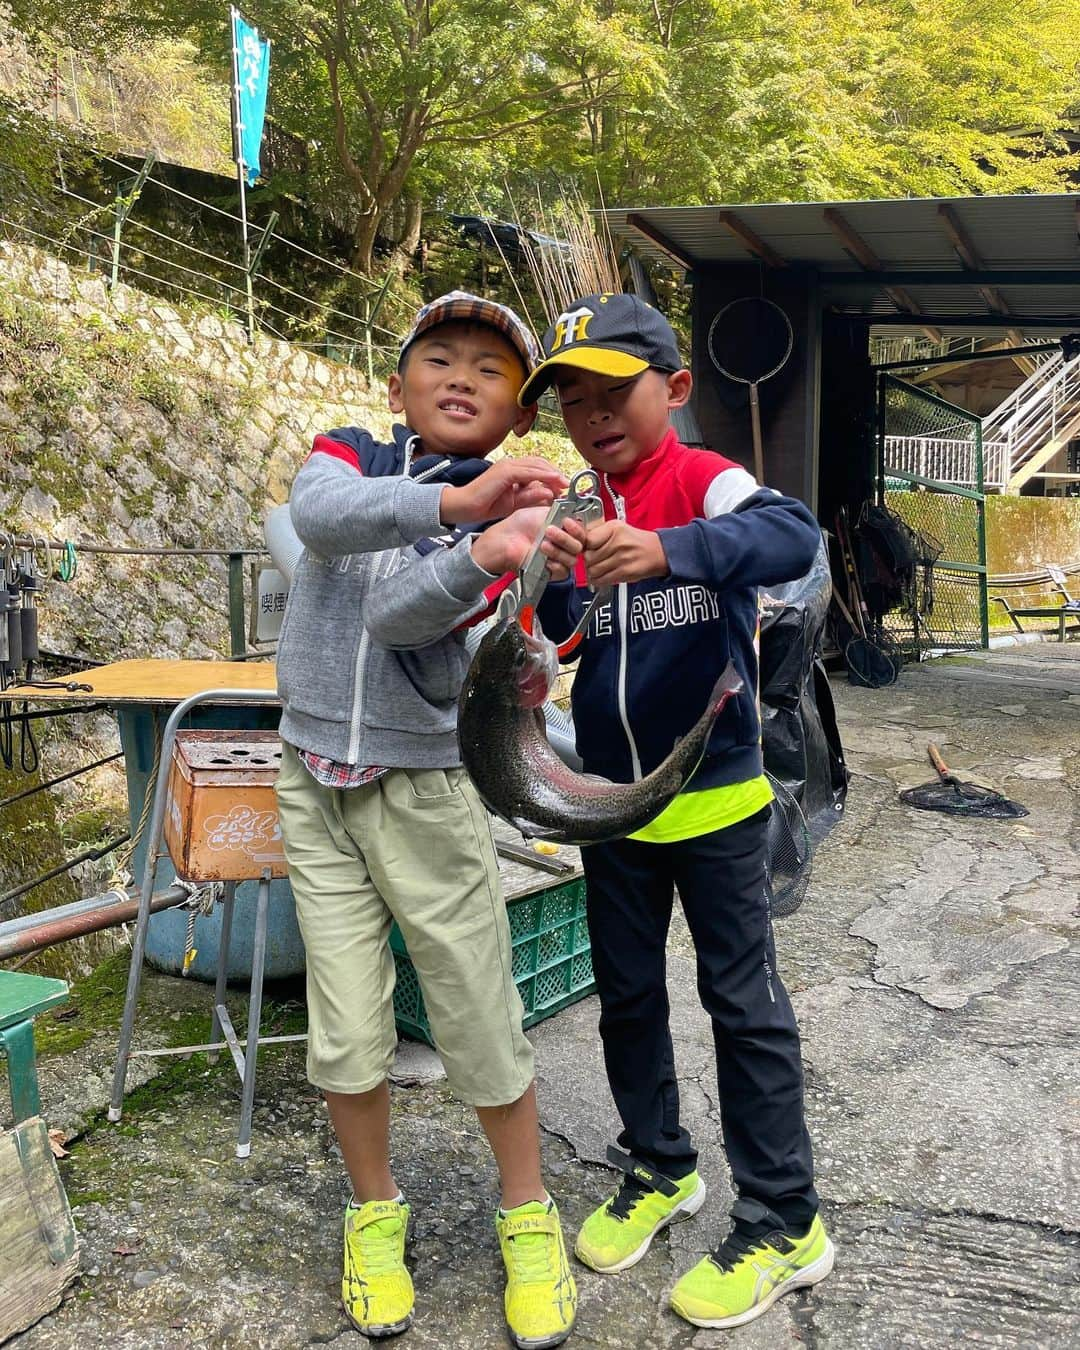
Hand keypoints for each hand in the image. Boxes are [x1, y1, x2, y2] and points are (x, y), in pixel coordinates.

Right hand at [440, 457, 567, 523]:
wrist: (466, 506)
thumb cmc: (486, 505)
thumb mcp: (514, 502)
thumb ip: (531, 496)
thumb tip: (549, 492)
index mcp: (512, 470)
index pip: (537, 468)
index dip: (552, 475)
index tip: (564, 486)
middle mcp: (511, 464)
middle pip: (540, 463)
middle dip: (556, 473)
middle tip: (568, 485)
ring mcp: (508, 465)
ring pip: (536, 465)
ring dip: (553, 474)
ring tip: (565, 483)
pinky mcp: (505, 471)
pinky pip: (528, 471)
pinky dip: (543, 476)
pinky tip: (553, 482)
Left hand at [471, 507, 584, 577]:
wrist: (505, 541)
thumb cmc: (518, 526)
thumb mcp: (542, 512)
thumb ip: (562, 514)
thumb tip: (576, 515)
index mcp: (564, 528)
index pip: (582, 531)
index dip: (577, 527)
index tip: (567, 522)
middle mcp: (563, 543)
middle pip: (580, 545)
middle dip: (566, 537)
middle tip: (550, 531)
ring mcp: (558, 557)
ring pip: (573, 558)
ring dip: (559, 550)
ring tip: (543, 544)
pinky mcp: (551, 571)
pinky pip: (564, 571)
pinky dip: (556, 564)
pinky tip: (546, 559)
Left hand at [583, 520, 668, 585]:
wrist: (657, 552)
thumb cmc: (635, 541)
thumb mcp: (617, 528)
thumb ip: (597, 533)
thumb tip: (577, 538)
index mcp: (614, 528)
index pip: (588, 540)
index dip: (584, 546)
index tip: (587, 548)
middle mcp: (619, 542)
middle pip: (589, 557)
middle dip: (588, 560)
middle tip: (595, 559)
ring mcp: (622, 558)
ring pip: (593, 570)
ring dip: (593, 572)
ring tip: (600, 567)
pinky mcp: (625, 572)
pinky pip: (602, 580)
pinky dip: (599, 580)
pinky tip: (604, 575)